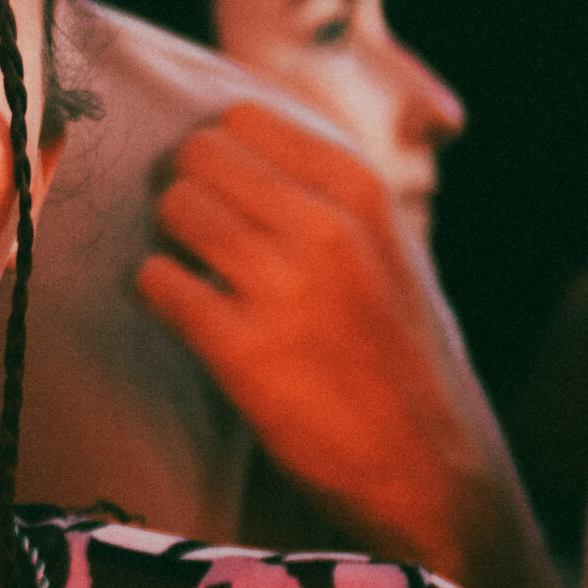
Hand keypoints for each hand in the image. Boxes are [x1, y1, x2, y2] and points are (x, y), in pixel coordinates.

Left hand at [137, 101, 554, 587]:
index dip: (222, 156)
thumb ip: (330, 195)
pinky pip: (156, 281)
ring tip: (203, 279)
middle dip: (190, 190)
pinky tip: (190, 318)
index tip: (229, 192)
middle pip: (197, 154)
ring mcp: (282, 285)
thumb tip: (239, 141)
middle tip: (205, 238)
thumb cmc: (405, 357)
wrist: (430, 469)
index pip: (245, 118)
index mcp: (362, 190)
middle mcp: (324, 225)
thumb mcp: (392, 250)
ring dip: (173, 243)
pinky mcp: (240, 348)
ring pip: (173, 208)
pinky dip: (160, 295)